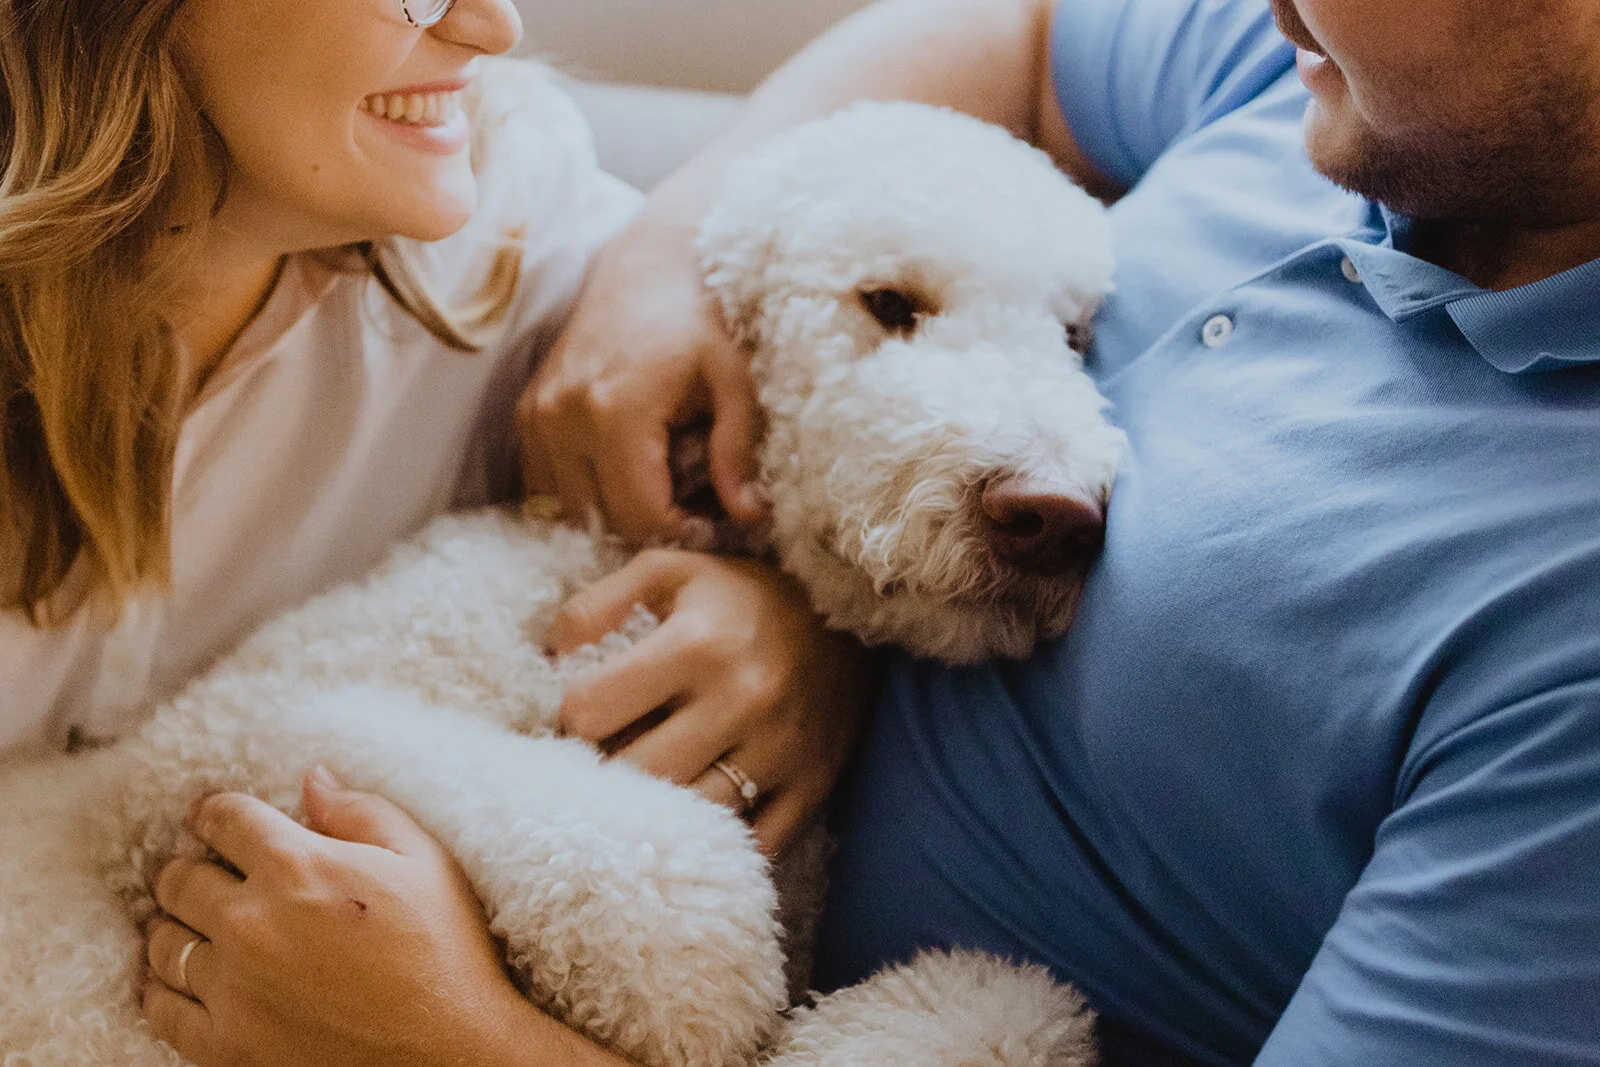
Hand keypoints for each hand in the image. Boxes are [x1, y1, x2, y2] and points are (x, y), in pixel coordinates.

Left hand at [141, 770, 610, 1066]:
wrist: (454, 1053)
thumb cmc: (447, 951)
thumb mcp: (424, 860)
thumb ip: (361, 812)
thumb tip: (312, 780)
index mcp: (297, 865)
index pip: (224, 818)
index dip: (219, 813)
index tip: (222, 822)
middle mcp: (251, 922)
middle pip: (180, 878)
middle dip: (193, 867)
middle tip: (209, 874)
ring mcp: (232, 988)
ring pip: (163, 941)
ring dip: (174, 925)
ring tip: (193, 926)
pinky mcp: (224, 1046)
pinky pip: (161, 1008)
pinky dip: (162, 988)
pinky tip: (180, 980)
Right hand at [517, 210, 766, 544]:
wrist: (648, 265)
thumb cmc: (700, 319)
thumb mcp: (733, 380)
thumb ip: (738, 450)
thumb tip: (748, 517)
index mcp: (614, 411)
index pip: (639, 517)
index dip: (680, 533)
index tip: (712, 522)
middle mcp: (563, 417)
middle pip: (601, 521)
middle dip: (649, 529)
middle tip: (692, 511)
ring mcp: (537, 415)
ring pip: (568, 509)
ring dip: (612, 514)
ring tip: (660, 491)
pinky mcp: (527, 413)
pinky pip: (545, 484)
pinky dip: (583, 492)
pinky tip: (625, 474)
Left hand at [549, 549, 879, 855]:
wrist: (855, 612)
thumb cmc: (746, 595)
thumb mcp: (671, 572)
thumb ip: (598, 601)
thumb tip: (549, 653)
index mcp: (696, 643)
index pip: (590, 710)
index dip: (572, 716)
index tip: (586, 714)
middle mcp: (739, 699)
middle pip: (633, 774)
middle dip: (607, 771)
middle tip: (610, 759)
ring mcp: (779, 749)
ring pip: (689, 815)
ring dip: (657, 811)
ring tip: (650, 788)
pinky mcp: (812, 784)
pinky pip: (754, 844)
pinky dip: (720, 843)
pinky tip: (698, 822)